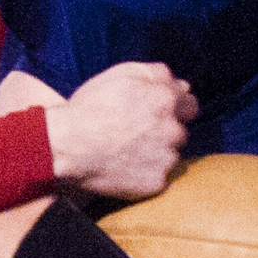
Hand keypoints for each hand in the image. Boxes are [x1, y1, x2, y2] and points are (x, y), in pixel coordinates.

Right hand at [43, 61, 194, 200]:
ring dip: (157, 155)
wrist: (68, 147)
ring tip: (127, 153)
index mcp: (167, 99)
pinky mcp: (156, 183)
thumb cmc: (89, 108)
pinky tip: (125, 169)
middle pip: (180, 132)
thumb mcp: (121, 75)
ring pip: (170, 156)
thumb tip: (182, 85)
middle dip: (165, 133)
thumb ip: (156, 75)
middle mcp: (173, 129)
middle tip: (137, 135)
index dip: (175, 109)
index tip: (159, 115)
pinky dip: (146, 175)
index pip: (190, 105)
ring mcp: (166, 158)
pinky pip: (159, 179)